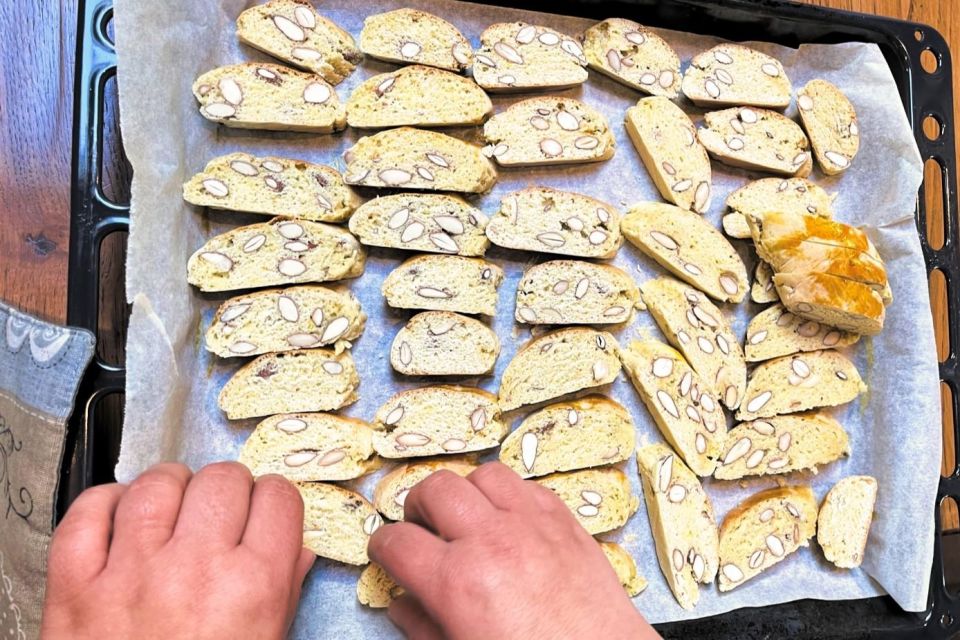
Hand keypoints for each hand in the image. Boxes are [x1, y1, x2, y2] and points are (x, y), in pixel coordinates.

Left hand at [41, 462, 313, 639]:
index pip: (279, 498)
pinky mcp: (73, 585)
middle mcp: (195, 568)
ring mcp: (129, 572)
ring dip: (171, 489)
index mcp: (252, 587)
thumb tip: (294, 550)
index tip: (265, 512)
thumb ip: (283, 594)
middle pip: (223, 480)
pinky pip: (87, 513)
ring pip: (158, 484)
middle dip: (229, 492)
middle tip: (220, 514)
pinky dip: (105, 504)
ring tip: (172, 509)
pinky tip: (121, 516)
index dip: (274, 502)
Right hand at [369, 462, 658, 639]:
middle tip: (424, 529)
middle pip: (435, 489)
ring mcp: (531, 523)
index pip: (397, 542)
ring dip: (467, 493)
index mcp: (457, 582)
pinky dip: (510, 496)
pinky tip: (509, 522)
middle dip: (419, 507)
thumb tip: (402, 602)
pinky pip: (526, 485)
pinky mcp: (565, 519)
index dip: (382, 546)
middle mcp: (491, 541)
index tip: (387, 552)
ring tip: (468, 519)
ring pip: (482, 475)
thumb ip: (423, 626)